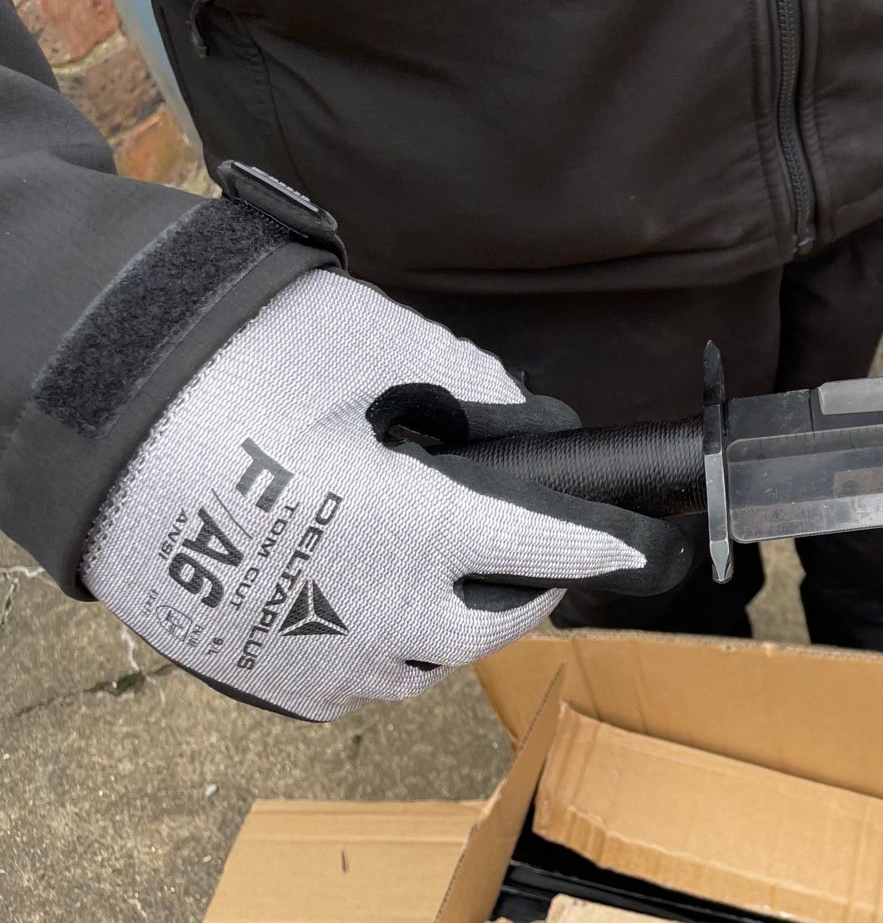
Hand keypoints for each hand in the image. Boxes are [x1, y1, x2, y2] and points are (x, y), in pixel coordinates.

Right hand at [81, 270, 689, 719]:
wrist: (96, 423)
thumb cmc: (237, 369)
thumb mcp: (377, 346)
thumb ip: (473, 386)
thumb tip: (528, 420)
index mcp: (416, 531)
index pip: (544, 547)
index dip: (601, 544)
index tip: (640, 545)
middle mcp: (377, 611)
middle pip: (494, 622)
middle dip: (529, 586)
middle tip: (535, 551)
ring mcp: (318, 656)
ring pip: (426, 663)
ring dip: (456, 622)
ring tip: (453, 572)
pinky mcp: (266, 677)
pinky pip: (356, 681)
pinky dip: (387, 647)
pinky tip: (376, 600)